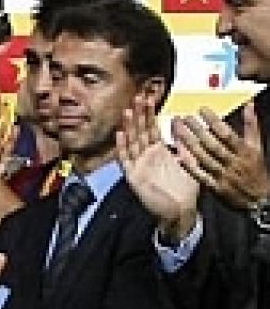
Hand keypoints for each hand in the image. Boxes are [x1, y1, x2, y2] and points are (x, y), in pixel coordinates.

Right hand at [118, 100, 200, 240]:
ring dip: (129, 127)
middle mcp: (146, 155)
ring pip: (132, 141)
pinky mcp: (133, 176)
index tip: (148, 97)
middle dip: (139, 115)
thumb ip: (184, 143)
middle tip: (138, 97)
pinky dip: (122, 147)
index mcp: (159, 151)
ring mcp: (138, 164)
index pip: (152, 128)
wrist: (180, 211)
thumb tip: (180, 121)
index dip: (149, 113)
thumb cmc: (185, 188)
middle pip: (140, 131)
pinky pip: (126, 159)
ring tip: (128, 111)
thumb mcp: (189, 161)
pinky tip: (121, 134)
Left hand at [175, 105, 266, 211]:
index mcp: (244, 152)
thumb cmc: (256, 169)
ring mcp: (224, 176)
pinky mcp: (216, 187)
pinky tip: (178, 155)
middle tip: (183, 116)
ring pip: (204, 158)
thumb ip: (251, 125)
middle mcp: (233, 163)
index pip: (227, 134)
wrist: (260, 199)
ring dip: (189, 143)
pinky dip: (190, 166)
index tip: (201, 109)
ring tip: (177, 129)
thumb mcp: (257, 147)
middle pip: (213, 145)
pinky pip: (200, 176)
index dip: (214, 121)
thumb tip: (249, 104)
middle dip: (197, 130)